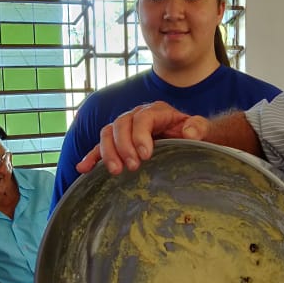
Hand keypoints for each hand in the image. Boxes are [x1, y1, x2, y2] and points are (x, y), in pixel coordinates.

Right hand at [75, 101, 210, 175]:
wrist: (187, 139)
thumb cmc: (192, 135)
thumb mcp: (200, 129)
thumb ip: (198, 127)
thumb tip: (189, 132)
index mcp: (156, 111)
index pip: (142, 118)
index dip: (140, 135)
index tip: (146, 155)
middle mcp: (136, 116)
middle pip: (120, 124)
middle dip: (123, 146)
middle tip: (133, 167)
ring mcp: (124, 129)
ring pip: (107, 133)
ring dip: (107, 152)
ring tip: (116, 171)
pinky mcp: (117, 142)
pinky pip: (99, 146)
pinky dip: (91, 157)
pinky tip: (83, 168)